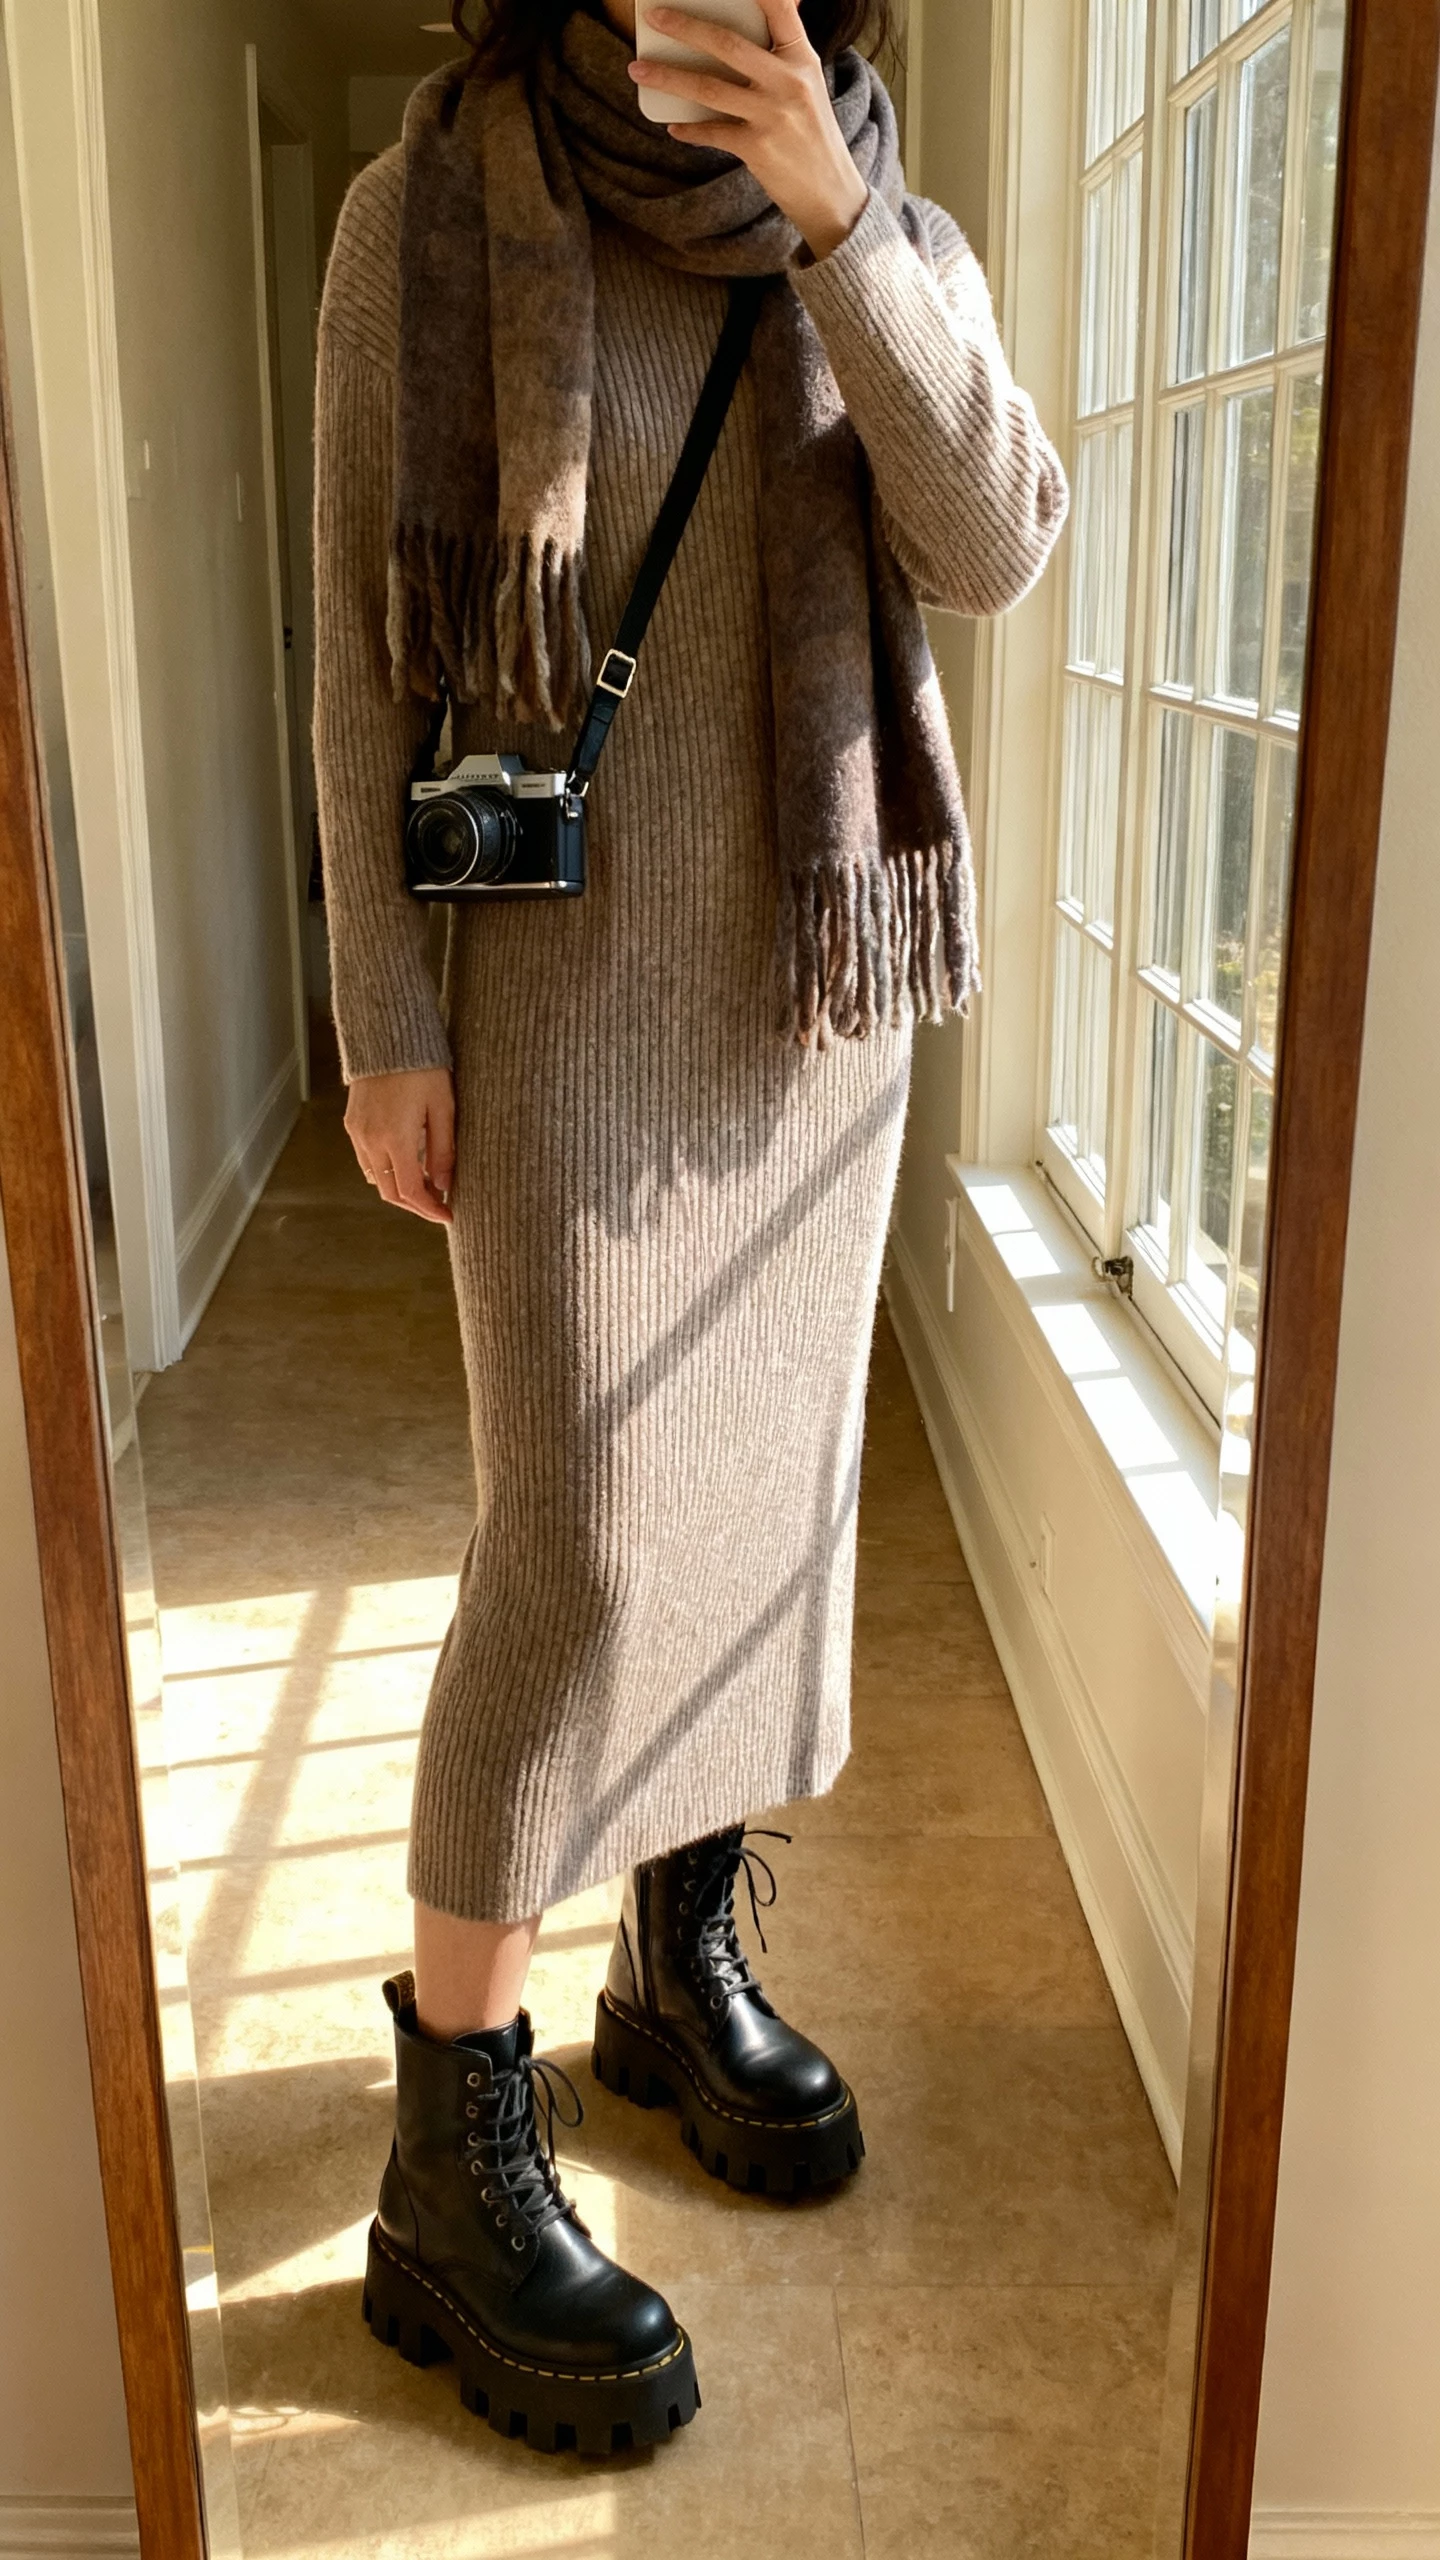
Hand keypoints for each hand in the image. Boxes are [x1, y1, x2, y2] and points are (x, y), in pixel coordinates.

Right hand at [345, 1068, 455, 1225]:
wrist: (387, 1035)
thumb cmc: (423, 1067)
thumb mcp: (443, 1107)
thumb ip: (443, 1150)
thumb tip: (445, 1185)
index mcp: (396, 1138)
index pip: (411, 1191)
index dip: (430, 1209)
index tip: (448, 1216)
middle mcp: (370, 1140)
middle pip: (390, 1192)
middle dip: (415, 1204)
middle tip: (439, 1204)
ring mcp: (357, 1133)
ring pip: (376, 1179)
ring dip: (399, 1188)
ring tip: (427, 1183)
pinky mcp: (352, 1123)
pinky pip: (366, 1160)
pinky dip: (386, 1170)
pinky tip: (407, 1162)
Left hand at [630, 0, 869, 260]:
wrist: (830, 191)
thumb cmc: (812, 132)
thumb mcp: (807, 84)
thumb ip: (783, 52)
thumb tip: (759, 19)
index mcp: (802, 58)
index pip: (779, 9)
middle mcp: (788, 81)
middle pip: (727, 44)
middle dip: (685, 27)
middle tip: (655, 18)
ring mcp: (772, 115)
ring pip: (709, 87)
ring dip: (668, 77)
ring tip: (638, 70)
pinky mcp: (757, 148)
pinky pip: (711, 132)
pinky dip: (689, 129)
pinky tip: (674, 125)